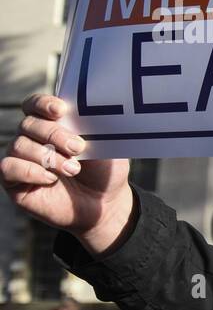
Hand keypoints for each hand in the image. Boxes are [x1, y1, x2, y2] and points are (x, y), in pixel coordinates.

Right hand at [1, 95, 132, 252]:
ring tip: (73, 169)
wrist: (104, 205)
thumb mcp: (106, 148)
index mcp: (52, 124)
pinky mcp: (13, 181)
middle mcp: (32, 139)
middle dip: (54, 134)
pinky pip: (8, 167)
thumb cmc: (104, 173)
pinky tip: (51, 179)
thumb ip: (94, 129)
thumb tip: (90, 112)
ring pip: (18, 145)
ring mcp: (21, 159)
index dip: (43, 104)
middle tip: (78, 148)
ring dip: (48, 156)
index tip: (60, 111)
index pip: (35, 105)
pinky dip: (30, 171)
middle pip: (28, 124)